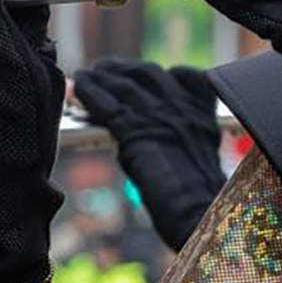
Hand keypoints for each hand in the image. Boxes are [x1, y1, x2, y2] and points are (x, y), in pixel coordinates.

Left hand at [72, 59, 226, 248]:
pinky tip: (79, 89)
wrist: (198, 213)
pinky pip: (106, 104)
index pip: (187, 77)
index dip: (163, 74)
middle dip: (125, 69)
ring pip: (124, 85)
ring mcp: (160, 116)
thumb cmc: (199, 201)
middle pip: (149, 74)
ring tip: (87, 75)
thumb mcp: (197, 162)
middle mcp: (182, 108)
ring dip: (101, 77)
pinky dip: (89, 93)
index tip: (148, 75)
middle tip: (105, 69)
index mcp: (203, 115)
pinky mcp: (136, 130)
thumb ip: (173, 142)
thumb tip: (133, 141)